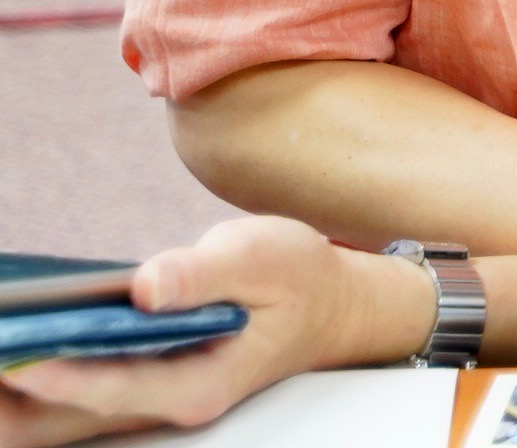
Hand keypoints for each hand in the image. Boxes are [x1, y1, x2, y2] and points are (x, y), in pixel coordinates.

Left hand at [0, 217, 428, 443]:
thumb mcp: (264, 255)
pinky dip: (36, 376)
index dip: (58, 371)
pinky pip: (72, 393)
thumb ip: (204, 273)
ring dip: (18, 391)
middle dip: (18, 394)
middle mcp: (168, 404)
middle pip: (74, 416)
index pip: (113, 385)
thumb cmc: (299, 278)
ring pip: (64, 414)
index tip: (15, 350)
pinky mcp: (137, 384)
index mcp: (201, 382)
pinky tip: (15, 343)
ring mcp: (150, 400)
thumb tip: (145, 286)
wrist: (331, 306)